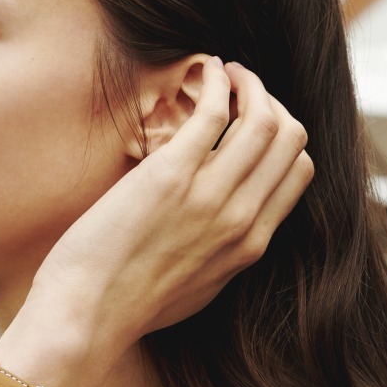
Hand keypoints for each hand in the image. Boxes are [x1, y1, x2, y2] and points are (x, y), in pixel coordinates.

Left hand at [14, 57, 312, 368]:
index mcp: (251, 245)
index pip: (298, 171)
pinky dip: (216, 82)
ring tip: (227, 73)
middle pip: (290, 139)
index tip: (255, 119)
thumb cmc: (129, 304)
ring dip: (249, 83)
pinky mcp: (171, 175)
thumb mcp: (198, 287)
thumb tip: (222, 224)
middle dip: (271, 101)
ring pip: (264, 119)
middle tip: (242, 87)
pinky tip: (205, 69)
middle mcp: (242, 219)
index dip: (283, 135)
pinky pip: (214, 111)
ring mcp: (210, 197)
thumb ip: (221, 252)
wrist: (88, 316)